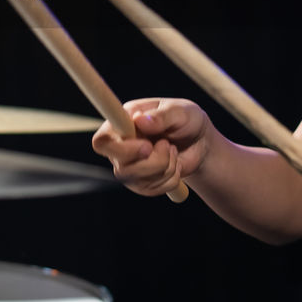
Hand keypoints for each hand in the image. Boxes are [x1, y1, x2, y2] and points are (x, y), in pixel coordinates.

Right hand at [91, 98, 213, 196]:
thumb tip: (140, 120)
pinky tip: (175, 165)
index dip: (121, 149)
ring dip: (165, 167)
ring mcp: (128, 166)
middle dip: (152, 163)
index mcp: (122, 122)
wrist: (199, 142)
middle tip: (168, 146)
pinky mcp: (140, 182)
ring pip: (137, 180)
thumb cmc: (186, 119)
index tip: (147, 147)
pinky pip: (150, 190)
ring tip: (174, 150)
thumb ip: (161, 116)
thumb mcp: (180, 111)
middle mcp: (120, 145)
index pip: (102, 141)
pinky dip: (170, 179)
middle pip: (120, 167)